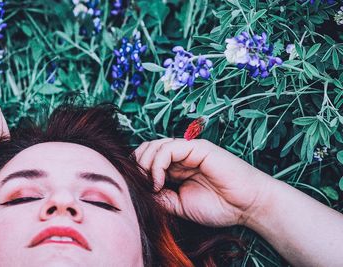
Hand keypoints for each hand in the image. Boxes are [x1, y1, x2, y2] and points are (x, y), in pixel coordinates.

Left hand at [135, 138, 271, 226]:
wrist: (247, 206)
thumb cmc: (218, 206)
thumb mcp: (179, 206)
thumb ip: (160, 197)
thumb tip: (139, 192)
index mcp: (176, 167)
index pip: (147, 159)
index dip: (136, 171)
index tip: (135, 190)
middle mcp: (180, 156)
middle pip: (146, 149)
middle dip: (137, 165)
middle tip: (139, 186)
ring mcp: (188, 150)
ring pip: (154, 146)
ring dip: (145, 165)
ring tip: (150, 185)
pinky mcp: (197, 147)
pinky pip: (168, 148)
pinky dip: (157, 164)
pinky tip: (158, 181)